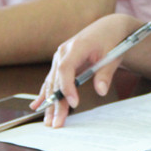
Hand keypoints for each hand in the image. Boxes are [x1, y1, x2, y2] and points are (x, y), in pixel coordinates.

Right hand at [32, 13, 137, 127]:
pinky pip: (52, 80)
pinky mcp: (60, 63)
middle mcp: (63, 52)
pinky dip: (45, 94)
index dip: (67, 87)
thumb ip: (105, 73)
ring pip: (52, 83)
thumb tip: (101, 91)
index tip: (73, 103)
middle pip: (56, 80)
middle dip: (56, 103)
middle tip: (57, 122)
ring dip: (50, 103)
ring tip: (48, 121)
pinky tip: (37, 106)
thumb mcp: (113, 55)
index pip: (66, 68)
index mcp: (77, 46)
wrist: (108, 27)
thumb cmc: (111, 40)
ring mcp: (59, 57)